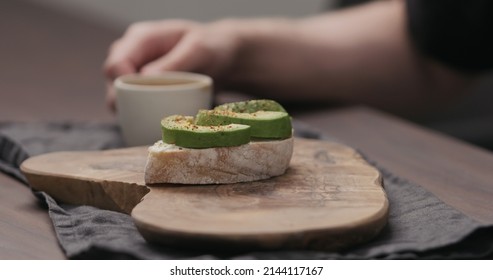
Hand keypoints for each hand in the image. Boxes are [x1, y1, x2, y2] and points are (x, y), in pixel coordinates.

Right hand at [103, 19, 241, 110]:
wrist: (223, 53)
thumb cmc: (212, 45)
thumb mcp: (198, 50)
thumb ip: (174, 63)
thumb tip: (144, 78)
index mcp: (141, 39)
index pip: (115, 65)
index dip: (120, 86)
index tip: (139, 102)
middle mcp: (133, 54)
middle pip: (113, 83)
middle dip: (123, 103)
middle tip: (145, 119)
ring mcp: (137, 71)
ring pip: (120, 96)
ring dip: (131, 111)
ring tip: (151, 123)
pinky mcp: (145, 87)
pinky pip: (133, 102)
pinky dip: (140, 114)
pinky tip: (153, 123)